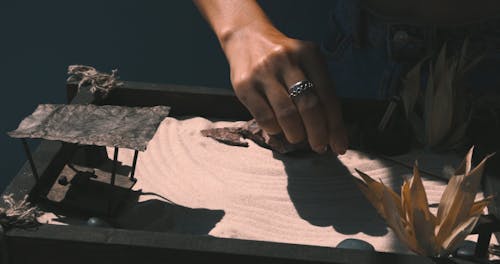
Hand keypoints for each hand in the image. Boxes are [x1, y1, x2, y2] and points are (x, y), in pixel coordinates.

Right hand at [222, 22, 347, 153]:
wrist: (246, 38)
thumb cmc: (284, 60)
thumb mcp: (305, 63)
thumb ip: (318, 90)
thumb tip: (331, 132)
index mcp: (309, 54)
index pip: (328, 96)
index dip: (335, 126)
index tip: (339, 146)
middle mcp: (286, 60)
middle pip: (309, 106)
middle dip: (318, 133)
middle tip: (319, 147)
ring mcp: (263, 72)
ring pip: (287, 115)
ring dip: (296, 134)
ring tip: (298, 137)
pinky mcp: (244, 85)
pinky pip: (264, 117)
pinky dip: (275, 129)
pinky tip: (278, 129)